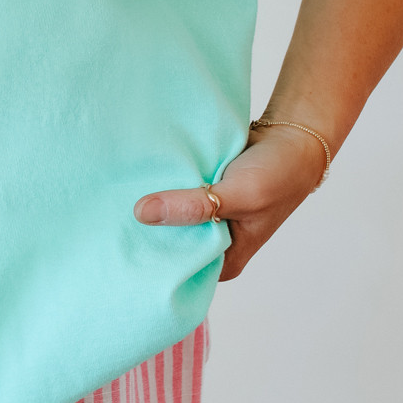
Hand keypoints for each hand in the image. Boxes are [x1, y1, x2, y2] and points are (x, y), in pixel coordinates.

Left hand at [133, 123, 326, 280]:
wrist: (291, 136)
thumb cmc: (277, 174)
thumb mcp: (239, 195)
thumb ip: (194, 208)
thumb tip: (142, 214)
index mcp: (226, 259)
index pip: (179, 266)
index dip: (151, 254)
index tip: (120, 238)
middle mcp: (214, 240)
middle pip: (170, 238)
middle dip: (147, 225)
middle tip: (111, 211)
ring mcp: (206, 215)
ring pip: (169, 211)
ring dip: (152, 199)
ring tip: (116, 192)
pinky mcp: (201, 190)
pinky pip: (174, 189)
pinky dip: (161, 182)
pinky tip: (137, 174)